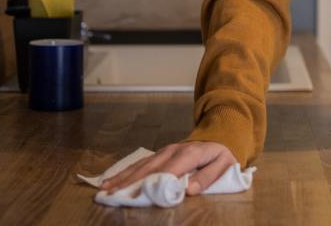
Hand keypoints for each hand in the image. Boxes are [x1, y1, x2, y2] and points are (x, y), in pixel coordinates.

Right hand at [98, 141, 236, 196]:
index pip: (169, 170)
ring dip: (122, 177)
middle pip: (149, 168)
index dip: (154, 183)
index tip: (139, 195)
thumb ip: (208, 177)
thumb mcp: (224, 164)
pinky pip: (140, 163)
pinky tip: (113, 178)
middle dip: (129, 181)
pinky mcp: (160, 153)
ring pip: (140, 165)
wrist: (220, 134)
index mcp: (189, 154)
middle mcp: (173, 151)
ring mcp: (164, 151)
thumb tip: (190, 190)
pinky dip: (125, 171)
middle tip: (112, 194)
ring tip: (106, 188)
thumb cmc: (221, 154)